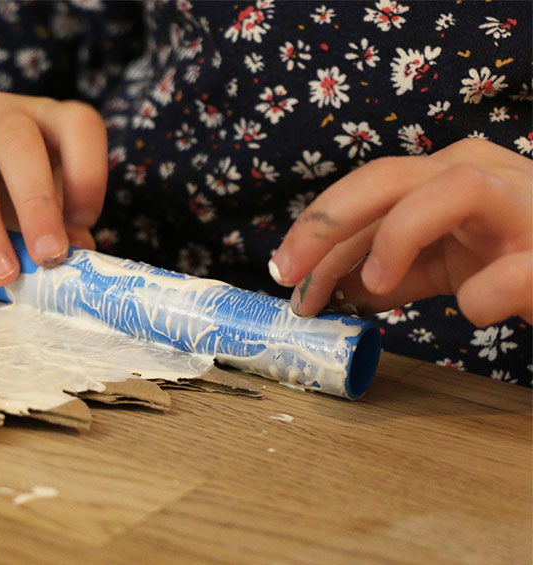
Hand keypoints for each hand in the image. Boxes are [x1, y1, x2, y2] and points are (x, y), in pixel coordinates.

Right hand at [0, 92, 107, 284]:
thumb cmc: (3, 187)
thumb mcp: (39, 202)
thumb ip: (62, 224)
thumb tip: (80, 255)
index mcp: (47, 120)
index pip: (78, 125)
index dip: (88, 173)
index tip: (83, 222)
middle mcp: (2, 114)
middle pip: (20, 144)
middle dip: (36, 204)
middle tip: (46, 256)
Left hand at [269, 138, 532, 326]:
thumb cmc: (514, 261)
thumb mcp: (441, 261)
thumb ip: (389, 266)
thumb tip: (328, 285)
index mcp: (442, 177)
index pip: (362, 195)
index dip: (314, 233)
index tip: (282, 275)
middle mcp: (478, 176)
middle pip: (389, 176)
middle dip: (328, 223)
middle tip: (291, 275)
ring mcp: (521, 206)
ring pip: (453, 188)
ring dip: (400, 235)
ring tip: (376, 284)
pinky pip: (516, 268)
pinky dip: (488, 291)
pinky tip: (473, 311)